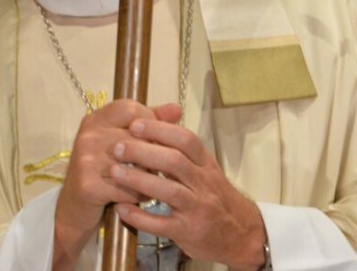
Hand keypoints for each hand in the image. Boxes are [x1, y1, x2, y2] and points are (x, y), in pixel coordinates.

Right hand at [52, 99, 180, 270]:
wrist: (74, 209)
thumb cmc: (102, 173)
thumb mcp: (120, 143)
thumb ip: (148, 125)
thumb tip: (177, 109)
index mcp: (95, 120)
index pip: (131, 108)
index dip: (150, 123)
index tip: (155, 140)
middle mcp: (88, 136)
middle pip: (137, 138)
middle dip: (154, 155)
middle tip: (158, 168)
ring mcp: (86, 160)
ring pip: (136, 164)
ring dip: (148, 177)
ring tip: (150, 184)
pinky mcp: (88, 185)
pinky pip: (128, 189)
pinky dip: (138, 196)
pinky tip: (137, 198)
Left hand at [110, 104, 268, 270]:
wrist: (242, 235)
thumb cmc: (216, 197)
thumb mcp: (206, 170)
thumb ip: (183, 150)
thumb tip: (155, 122)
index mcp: (206, 164)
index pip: (186, 140)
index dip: (160, 130)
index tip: (134, 124)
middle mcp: (204, 183)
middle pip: (174, 161)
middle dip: (143, 152)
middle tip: (117, 147)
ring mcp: (197, 209)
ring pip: (168, 190)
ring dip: (138, 179)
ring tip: (114, 172)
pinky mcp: (188, 232)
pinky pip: (161, 224)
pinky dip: (140, 216)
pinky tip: (121, 209)